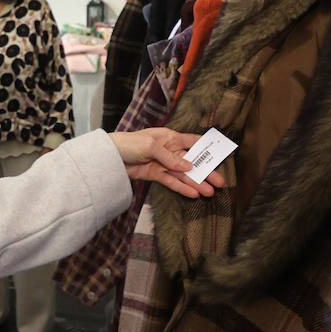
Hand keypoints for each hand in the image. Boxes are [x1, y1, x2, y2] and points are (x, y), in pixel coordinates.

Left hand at [107, 128, 225, 197]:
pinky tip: (193, 193)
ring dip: (196, 183)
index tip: (221, 154)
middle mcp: (170, 151)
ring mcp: (163, 164)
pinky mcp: (156, 175)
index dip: (207, 147)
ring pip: (184, 175)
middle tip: (220, 182)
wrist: (110, 156)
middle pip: (192, 162)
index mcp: (170, 138)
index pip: (193, 142)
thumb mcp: (150, 146)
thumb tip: (189, 167)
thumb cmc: (129, 143)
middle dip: (206, 172)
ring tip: (210, 192)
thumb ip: (170, 157)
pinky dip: (182, 188)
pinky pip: (172, 182)